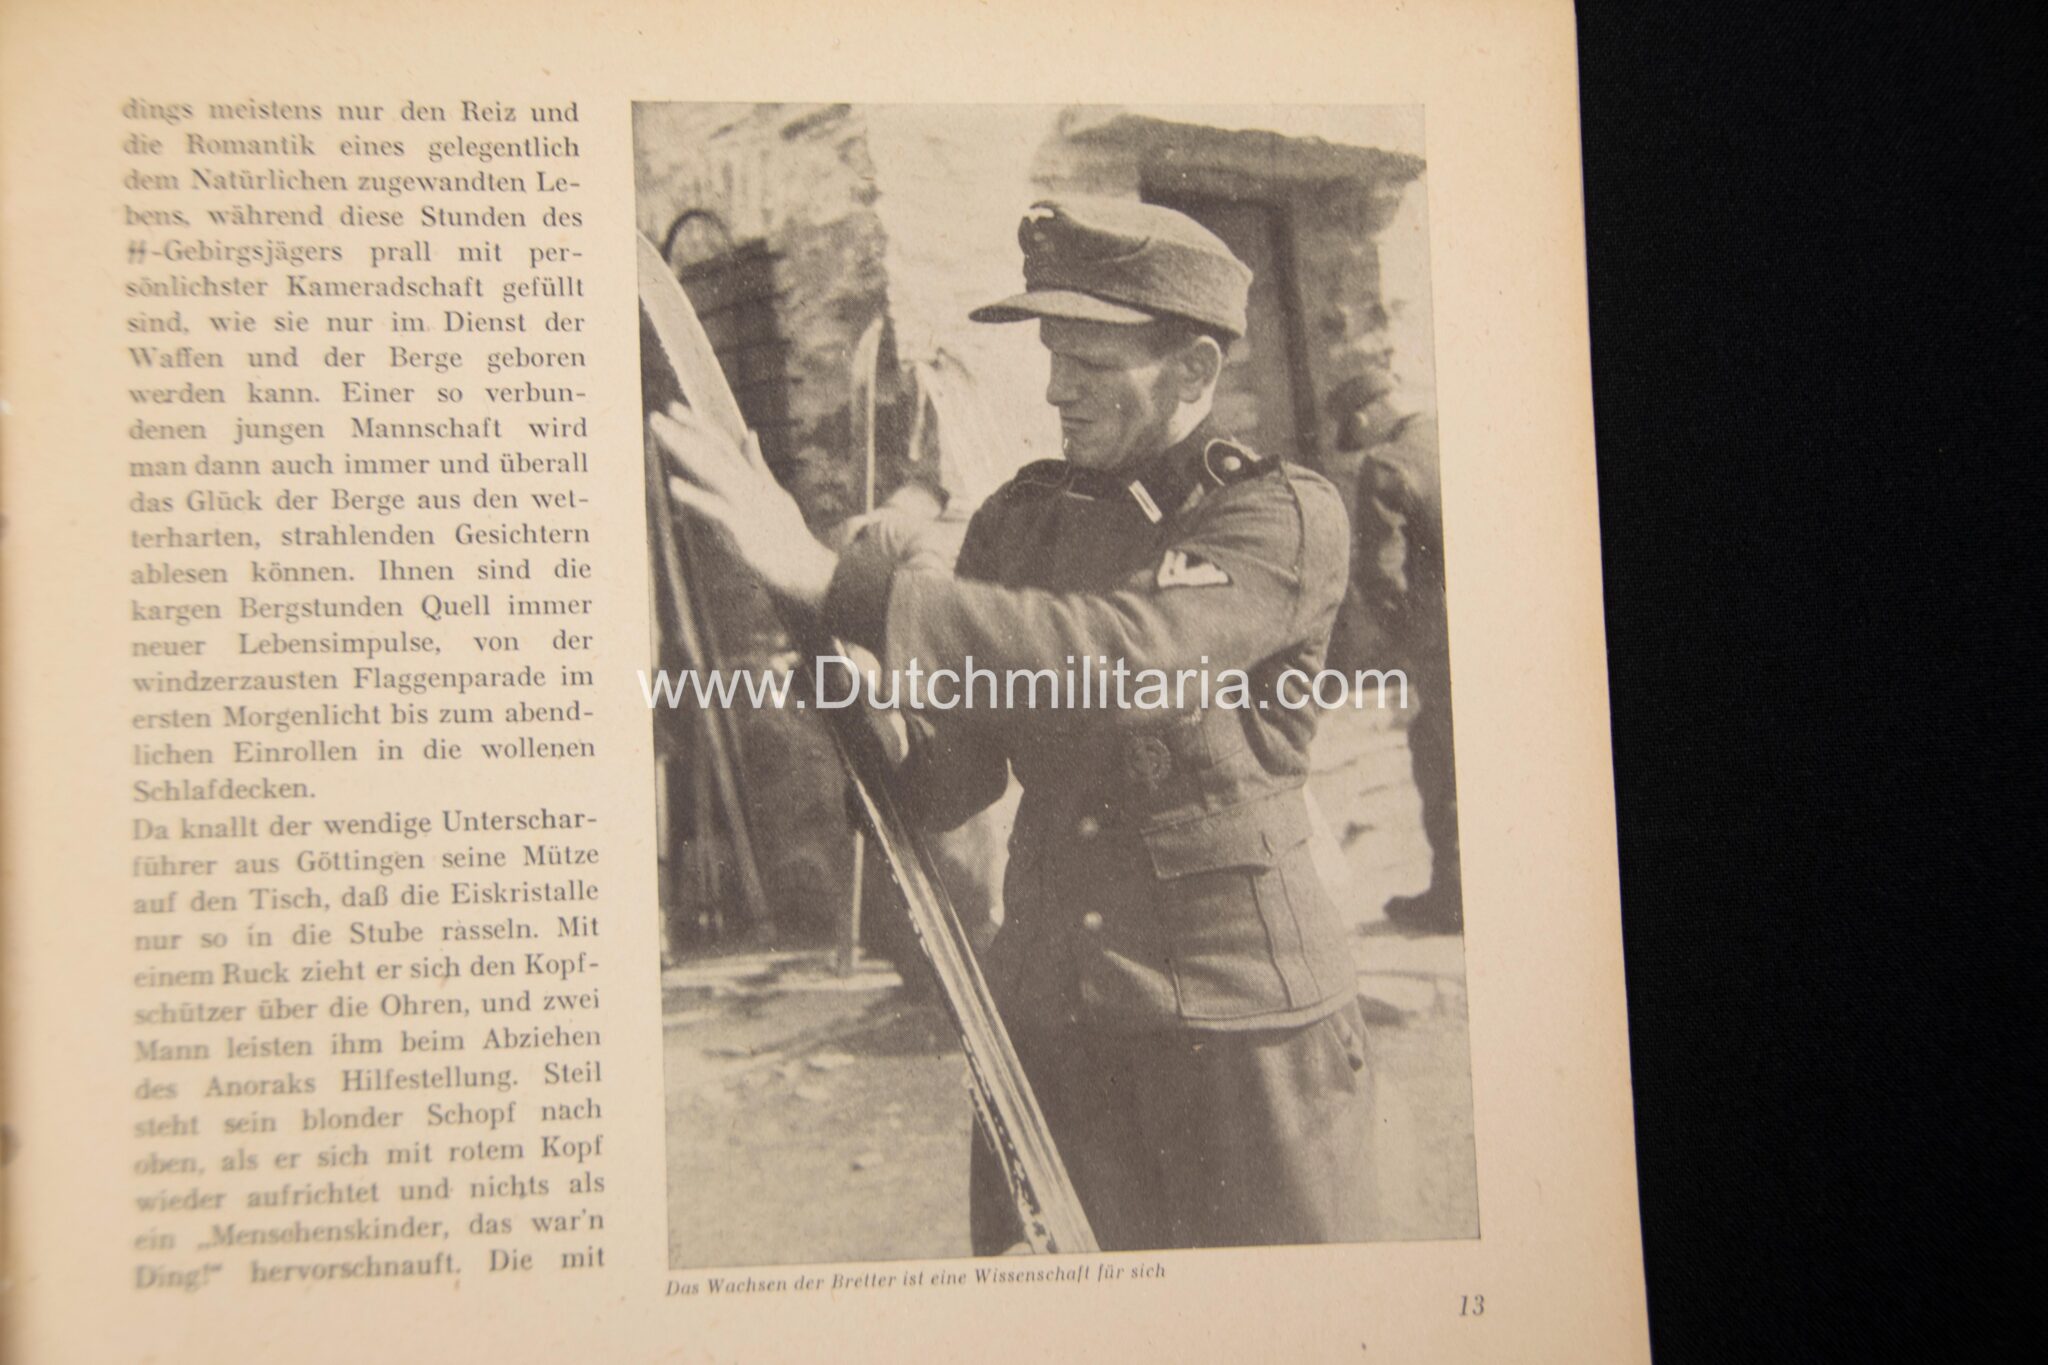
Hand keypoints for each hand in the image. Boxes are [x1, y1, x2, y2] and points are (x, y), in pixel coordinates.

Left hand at [650, 402, 837, 609]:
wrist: (801, 564)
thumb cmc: (784, 531)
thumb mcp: (771, 490)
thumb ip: (757, 463)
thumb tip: (750, 434)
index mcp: (750, 476)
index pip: (720, 442)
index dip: (697, 423)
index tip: (673, 407)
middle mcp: (746, 483)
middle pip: (711, 451)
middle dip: (683, 433)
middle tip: (655, 417)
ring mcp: (745, 502)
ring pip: (711, 470)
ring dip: (684, 451)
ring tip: (660, 437)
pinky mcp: (742, 526)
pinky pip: (715, 508)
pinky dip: (695, 496)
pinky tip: (674, 485)